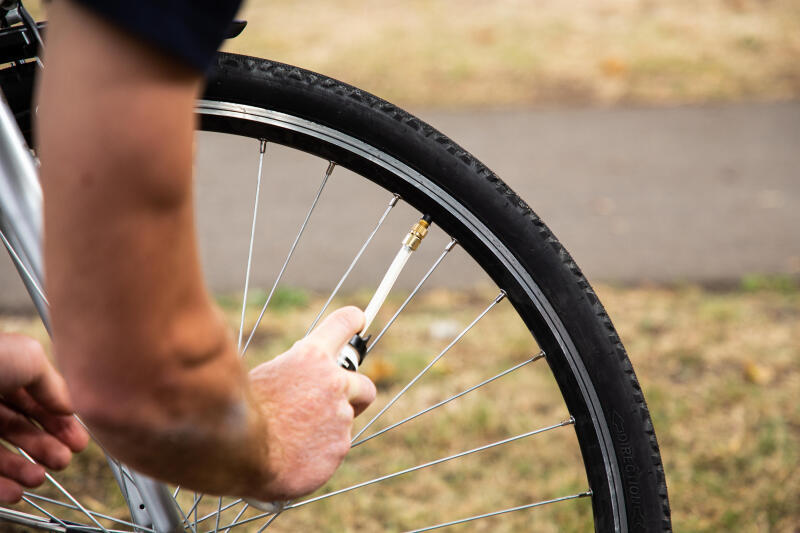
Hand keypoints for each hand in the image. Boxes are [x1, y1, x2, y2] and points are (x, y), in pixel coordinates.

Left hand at [0, 334, 88, 502]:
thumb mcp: (29, 358)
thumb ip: (54, 384)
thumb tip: (70, 406)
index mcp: (4, 373)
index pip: (38, 401)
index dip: (61, 421)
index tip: (79, 440)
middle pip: (21, 429)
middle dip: (46, 447)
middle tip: (64, 460)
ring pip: (0, 454)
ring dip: (23, 469)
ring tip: (40, 478)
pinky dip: (0, 486)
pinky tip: (16, 491)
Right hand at [248, 307, 375, 500]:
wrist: (239, 451)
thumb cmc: (242, 411)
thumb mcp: (266, 375)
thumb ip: (296, 371)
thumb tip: (305, 375)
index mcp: (312, 356)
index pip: (344, 323)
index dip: (352, 321)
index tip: (358, 321)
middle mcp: (334, 383)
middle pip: (365, 386)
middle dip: (354, 396)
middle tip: (334, 405)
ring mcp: (340, 418)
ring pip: (342, 424)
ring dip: (324, 430)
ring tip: (290, 439)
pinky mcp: (340, 448)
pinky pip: (333, 451)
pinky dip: (317, 455)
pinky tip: (292, 457)